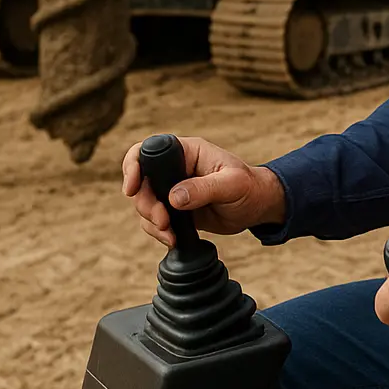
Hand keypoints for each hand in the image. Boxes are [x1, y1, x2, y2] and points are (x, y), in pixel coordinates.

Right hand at [122, 135, 285, 246]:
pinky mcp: (174, 209)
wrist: (257, 207)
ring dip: (151, 221)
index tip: (132, 189)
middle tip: (163, 221)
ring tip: (170, 234)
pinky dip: (158, 232)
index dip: (133, 166)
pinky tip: (173, 239)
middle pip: (141, 182)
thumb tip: (174, 198)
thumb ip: (205, 188)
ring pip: (144, 203)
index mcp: (188, 152)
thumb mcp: (232, 185)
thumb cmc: (249, 187)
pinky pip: (153, 220)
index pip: (148, 150)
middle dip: (145, 204)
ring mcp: (173, 189)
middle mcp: (176, 168)